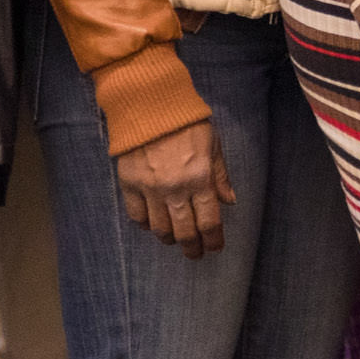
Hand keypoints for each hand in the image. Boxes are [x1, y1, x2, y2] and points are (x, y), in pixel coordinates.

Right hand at [117, 119, 236, 253]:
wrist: (150, 105)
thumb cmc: (187, 122)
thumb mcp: (213, 144)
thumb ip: (220, 176)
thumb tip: (229, 202)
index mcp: (200, 179)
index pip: (209, 222)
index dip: (213, 240)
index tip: (215, 248)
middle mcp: (175, 189)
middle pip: (185, 232)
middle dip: (192, 248)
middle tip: (196, 254)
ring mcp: (150, 189)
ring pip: (160, 228)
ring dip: (169, 239)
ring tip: (175, 240)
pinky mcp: (129, 184)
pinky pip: (137, 216)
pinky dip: (145, 224)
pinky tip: (152, 224)